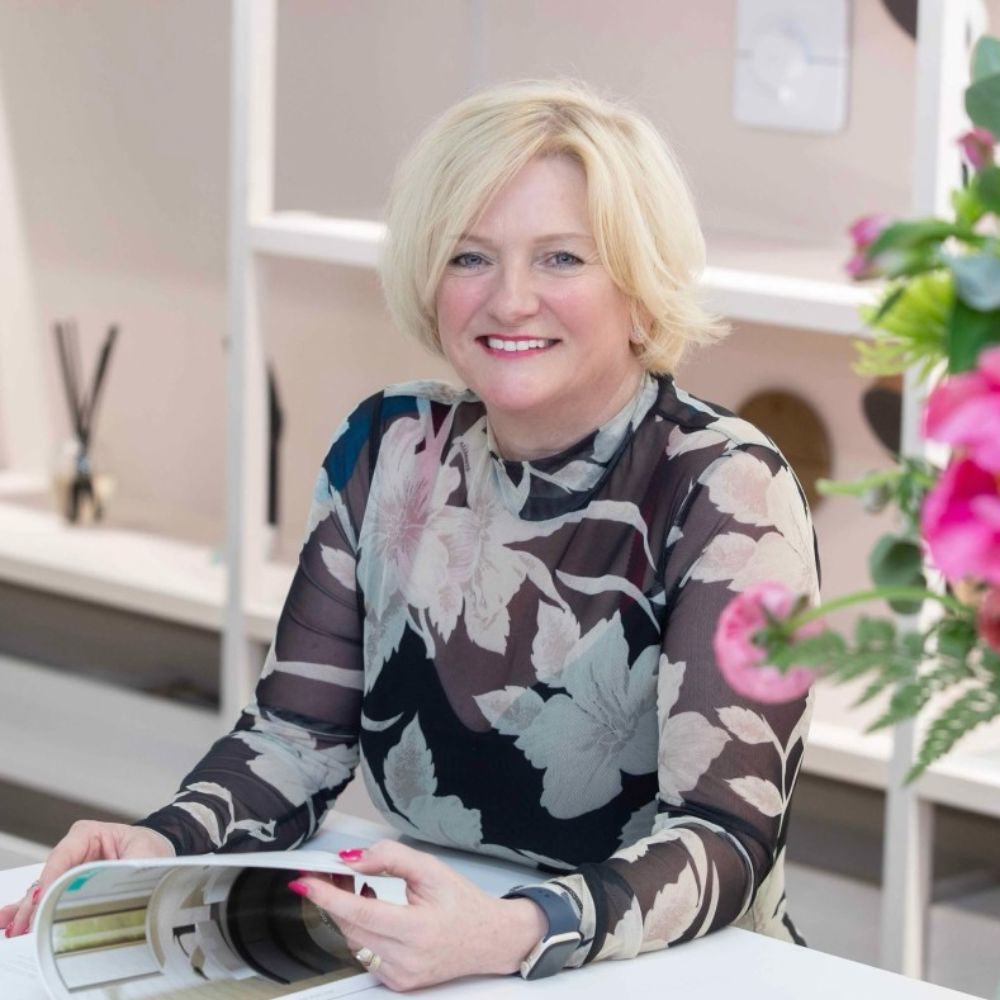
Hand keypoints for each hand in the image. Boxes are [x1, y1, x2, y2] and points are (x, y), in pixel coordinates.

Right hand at [0, 821, 173, 937]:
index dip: (50, 879)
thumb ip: (125, 869)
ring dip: (28, 911)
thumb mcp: (144, 855)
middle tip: (26, 926)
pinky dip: (32, 911)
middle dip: (34, 903)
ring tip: (17, 931)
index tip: (43, 901)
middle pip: (47, 877)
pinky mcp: (70, 885)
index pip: (62, 856)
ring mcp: (69, 868)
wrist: (159, 852)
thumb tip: (109, 888)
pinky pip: (47, 898)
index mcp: (88, 834)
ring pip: (43, 890)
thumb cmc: (151, 848)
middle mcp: (74, 850)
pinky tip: (14, 924)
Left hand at [291, 840, 546, 990]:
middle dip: (334, 897)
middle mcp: (406, 959)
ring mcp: (400, 975)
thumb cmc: (463, 903)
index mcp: (417, 929)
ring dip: (346, 912)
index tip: (306, 883)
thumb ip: (390, 858)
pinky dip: (361, 929)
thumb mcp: (430, 868)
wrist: (489, 939)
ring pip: (354, 940)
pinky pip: (365, 953)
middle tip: (330, 872)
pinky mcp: (397, 982)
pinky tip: (370, 909)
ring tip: (356, 886)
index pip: (360, 912)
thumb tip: (353, 859)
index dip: (328, 897)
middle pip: (351, 926)